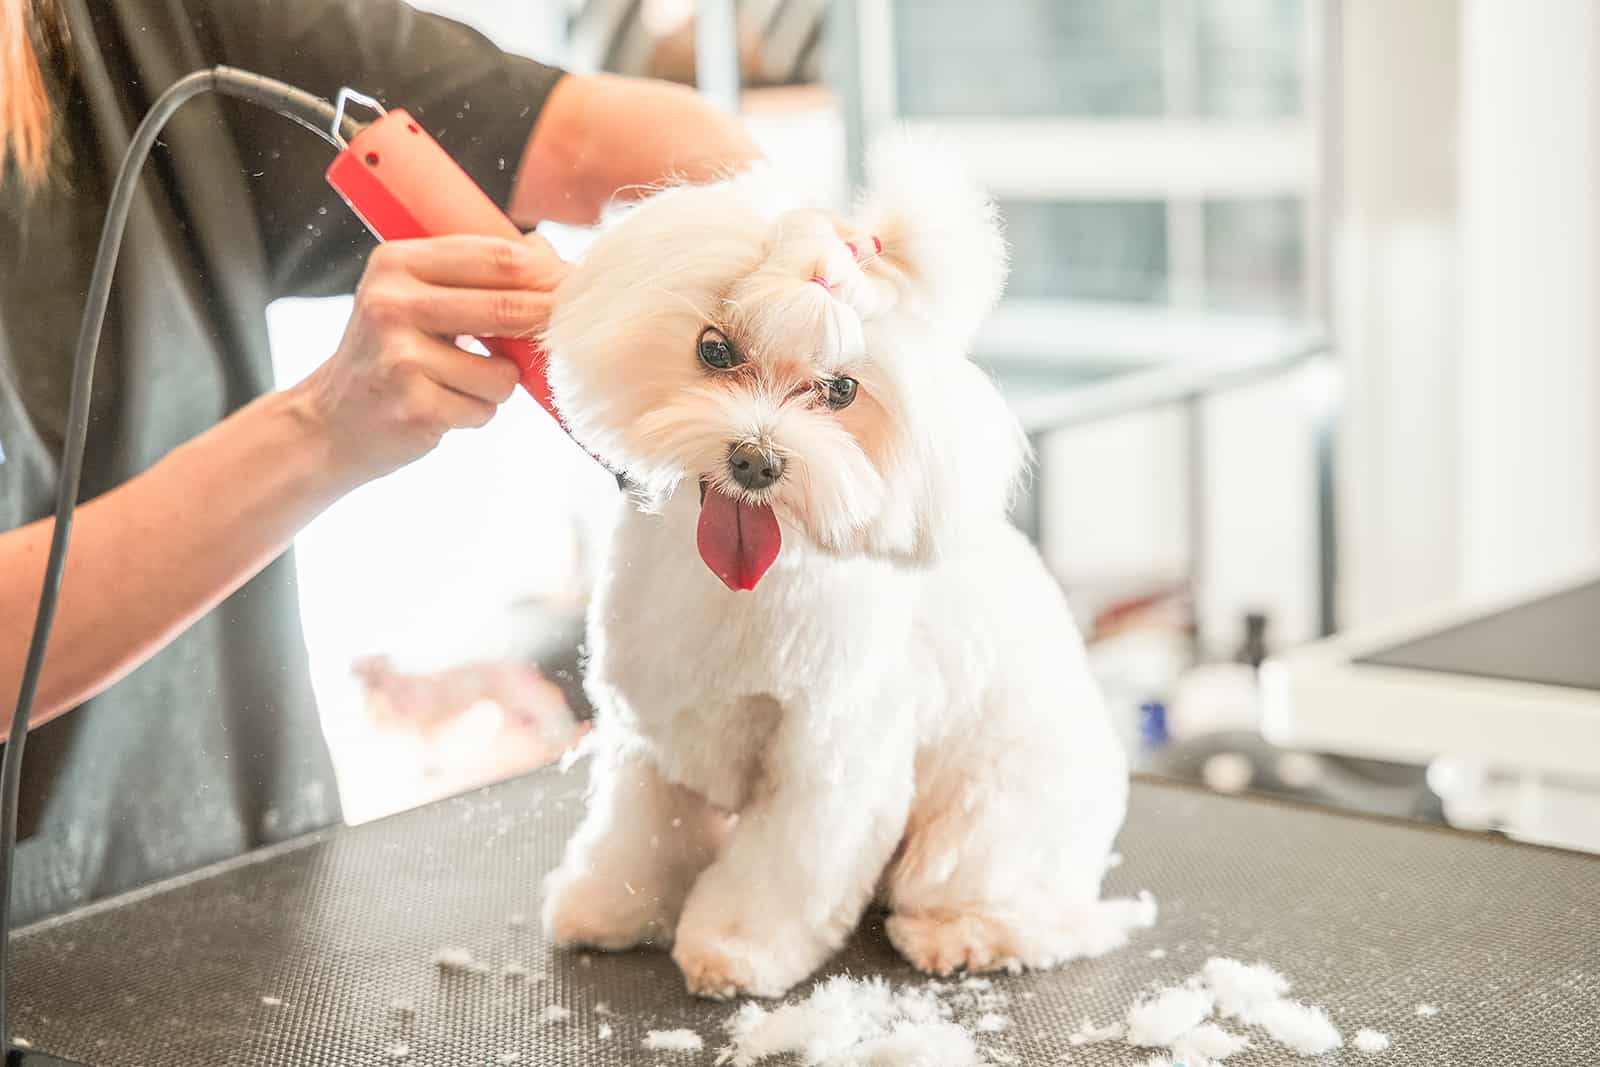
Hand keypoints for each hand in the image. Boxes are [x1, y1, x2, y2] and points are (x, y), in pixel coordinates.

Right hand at [289, 232, 566, 489]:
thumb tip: (549, 256)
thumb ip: (471, 276)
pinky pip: (485, 408)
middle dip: (548, 322)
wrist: (331, 421)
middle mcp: (392, 304)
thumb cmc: (390, 354)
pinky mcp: (415, 406)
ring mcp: (401, 358)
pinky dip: (477, 412)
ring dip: (499, 384)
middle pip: (507, 307)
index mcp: (396, 263)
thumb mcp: (412, 297)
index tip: (579, 286)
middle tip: (569, 330)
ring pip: (502, 371)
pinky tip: (443, 406)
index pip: (496, 257)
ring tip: (462, 382)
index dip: (548, 273)